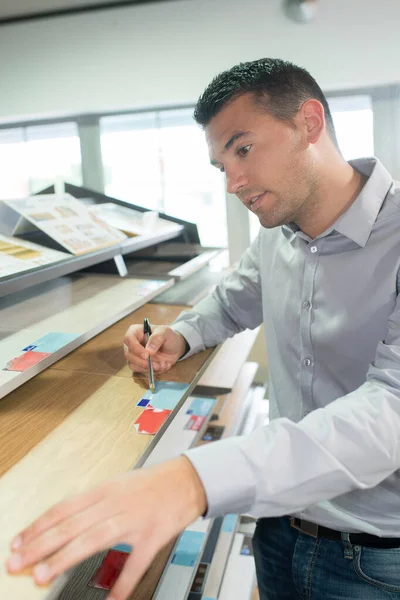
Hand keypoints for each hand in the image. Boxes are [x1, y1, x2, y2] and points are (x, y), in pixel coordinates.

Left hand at [6, 457, 206, 599]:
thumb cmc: (152, 483)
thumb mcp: (118, 485)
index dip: (38, 526)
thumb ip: (93, 504)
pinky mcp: (153, 536)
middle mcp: (115, 504)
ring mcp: (134, 520)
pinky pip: (135, 564)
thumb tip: (64, 522)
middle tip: (17, 563)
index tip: (17, 542)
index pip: (63, 508)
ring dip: (65, 558)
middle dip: (40, 545)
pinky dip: (122, 584)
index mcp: (104, 490)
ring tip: (43, 576)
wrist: (188, 479)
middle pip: (71, 525)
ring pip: (93, 539)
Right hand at [123, 324, 187, 373]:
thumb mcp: (165, 332)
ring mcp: (135, 356)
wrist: (174, 347)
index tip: (146, 355)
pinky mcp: (140, 365)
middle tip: (156, 364)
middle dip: (142, 362)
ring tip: (162, 365)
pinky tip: (163, 366)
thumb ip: (157, 338)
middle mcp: (132, 344)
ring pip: (133, 365)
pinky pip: (141, 371)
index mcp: (136, 332)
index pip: (128, 339)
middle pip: (129, 355)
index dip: (135, 348)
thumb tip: (149, 350)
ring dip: (148, 368)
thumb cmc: (168, 336)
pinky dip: (153, 371)